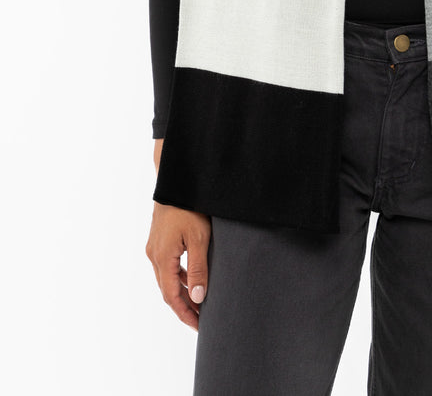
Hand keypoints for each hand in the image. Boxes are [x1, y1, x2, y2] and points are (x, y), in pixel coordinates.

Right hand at [146, 158, 210, 331]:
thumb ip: (198, 269)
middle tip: (201, 319)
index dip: (185, 313)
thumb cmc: (188, 207)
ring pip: (167, 278)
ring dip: (182, 292)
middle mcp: (154, 255)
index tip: (199, 326)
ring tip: (200, 302)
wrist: (176, 180)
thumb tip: (199, 297)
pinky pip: (168, 265)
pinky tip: (192, 278)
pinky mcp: (159, 239)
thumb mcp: (199, 239)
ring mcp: (154, 247)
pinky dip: (179, 276)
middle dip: (184, 306)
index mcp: (162, 258)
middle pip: (168, 290)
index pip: (172, 296)